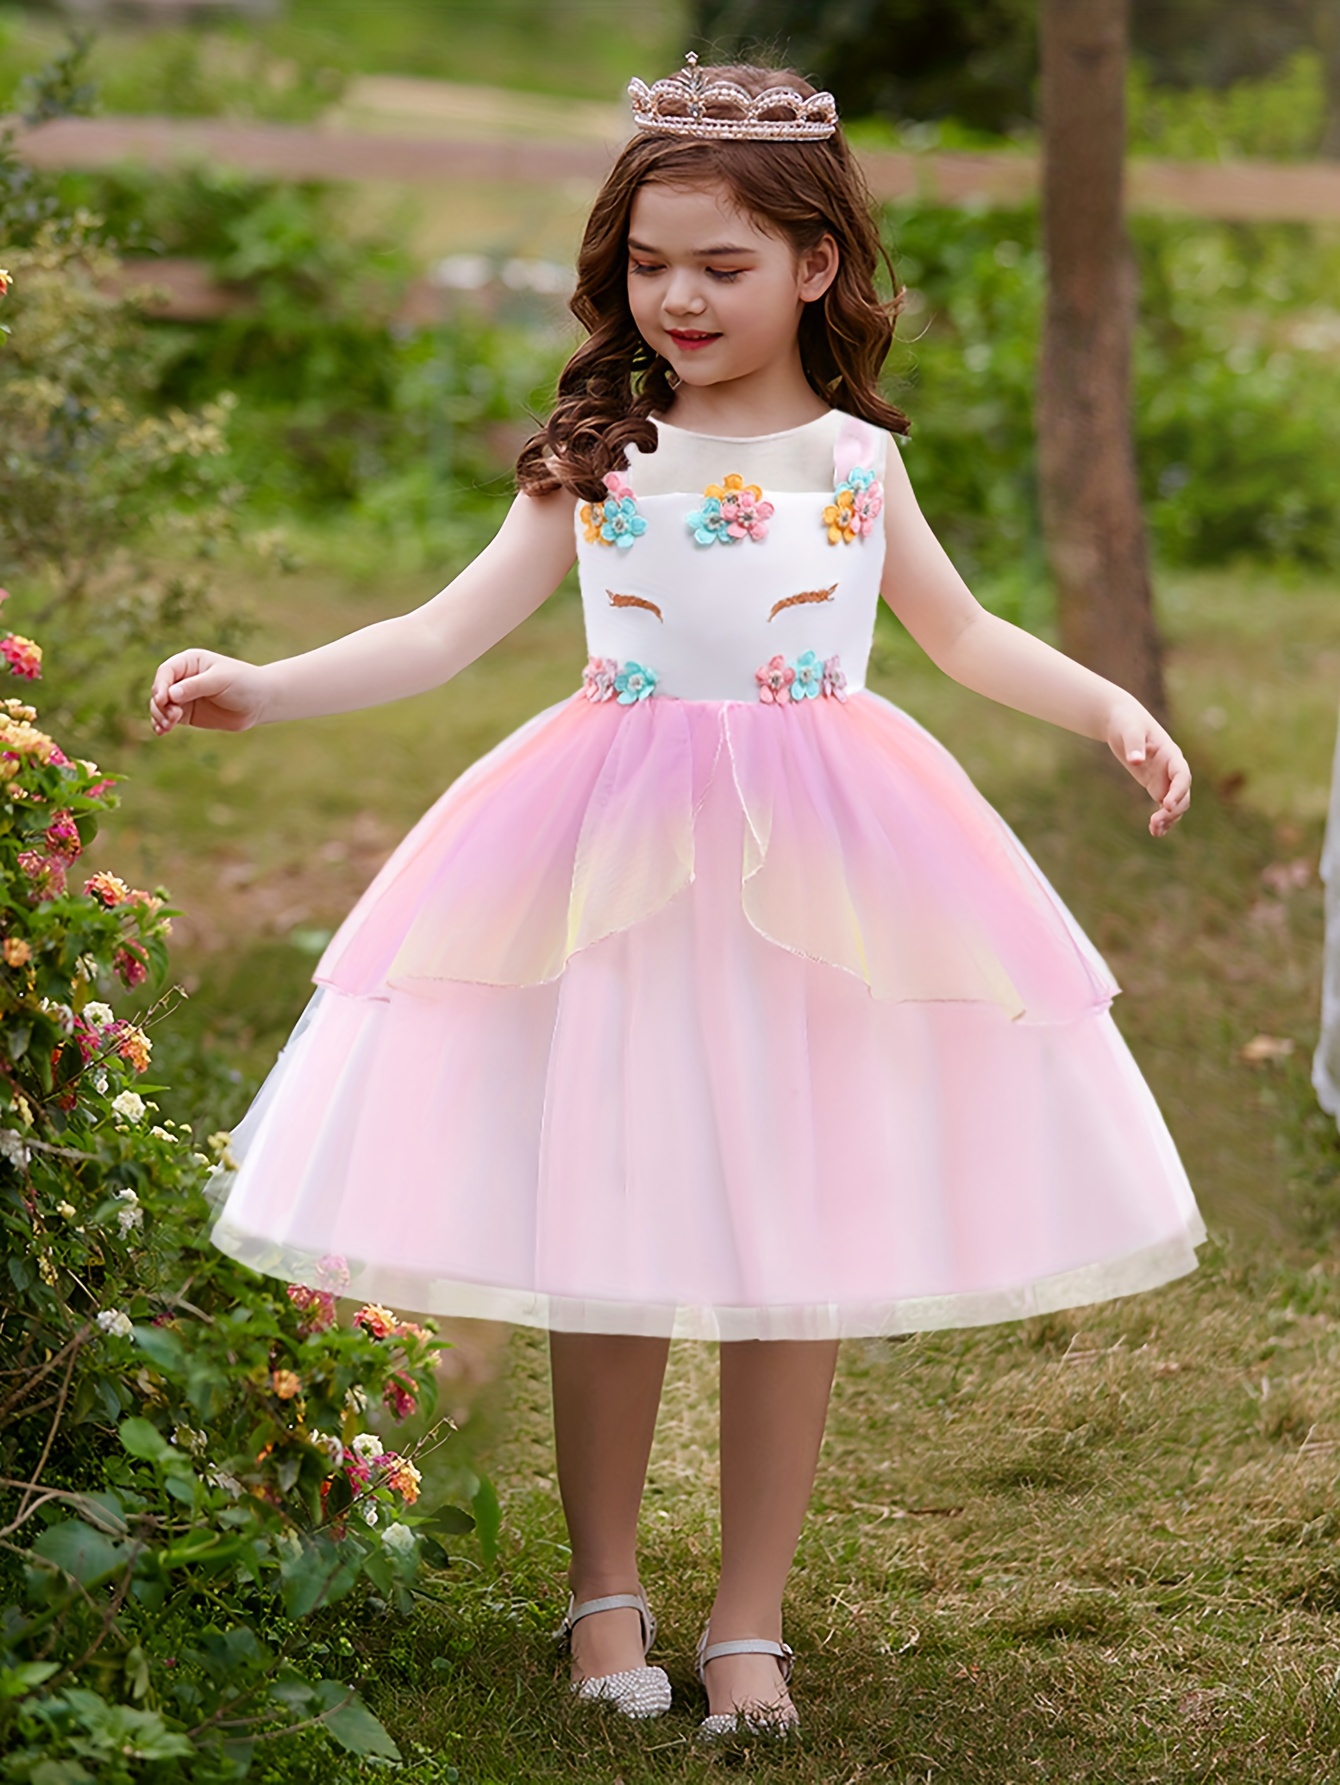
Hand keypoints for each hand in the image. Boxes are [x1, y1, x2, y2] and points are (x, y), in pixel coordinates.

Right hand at [150, 650, 267, 735]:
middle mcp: (183, 678)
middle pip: (160, 690)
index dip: (161, 685)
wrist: (260, 702)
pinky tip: (161, 732)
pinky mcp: (187, 713)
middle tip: (173, 717)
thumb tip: (170, 695)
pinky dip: (163, 724)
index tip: (163, 700)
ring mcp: (184, 697)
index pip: (166, 672)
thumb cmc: (243, 683)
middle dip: (160, 704)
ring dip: (160, 716)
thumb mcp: (219, 681)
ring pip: (161, 706)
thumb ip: (195, 686)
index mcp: (189, 662)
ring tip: (167, 727)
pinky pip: (168, 718)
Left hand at [1106, 699, 1190, 837]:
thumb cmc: (1126, 721)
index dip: (1178, 790)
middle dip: (1174, 810)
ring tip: (1155, 831)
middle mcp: (1172, 768)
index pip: (1182, 774)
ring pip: (1175, 803)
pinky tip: (1155, 832)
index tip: (1167, 805)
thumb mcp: (1128, 729)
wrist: (1122, 721)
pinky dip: (1162, 818)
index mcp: (1171, 753)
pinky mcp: (1154, 784)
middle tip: (1156, 822)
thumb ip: (1134, 744)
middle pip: (1182, 793)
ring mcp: (1165, 777)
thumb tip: (1135, 760)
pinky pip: (1163, 805)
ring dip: (1169, 818)